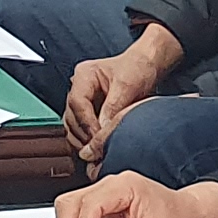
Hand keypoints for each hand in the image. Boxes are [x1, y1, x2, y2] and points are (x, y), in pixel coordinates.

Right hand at [60, 25, 183, 158]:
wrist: (146, 66)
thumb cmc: (137, 68)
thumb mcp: (127, 85)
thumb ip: (113, 106)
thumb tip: (102, 129)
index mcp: (84, 75)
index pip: (77, 102)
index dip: (86, 122)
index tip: (97, 136)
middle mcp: (79, 88)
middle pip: (71, 116)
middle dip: (83, 134)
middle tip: (98, 148)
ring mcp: (82, 100)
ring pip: (72, 125)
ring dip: (82, 139)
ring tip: (97, 151)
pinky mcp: (88, 112)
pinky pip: (80, 129)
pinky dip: (86, 140)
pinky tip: (97, 147)